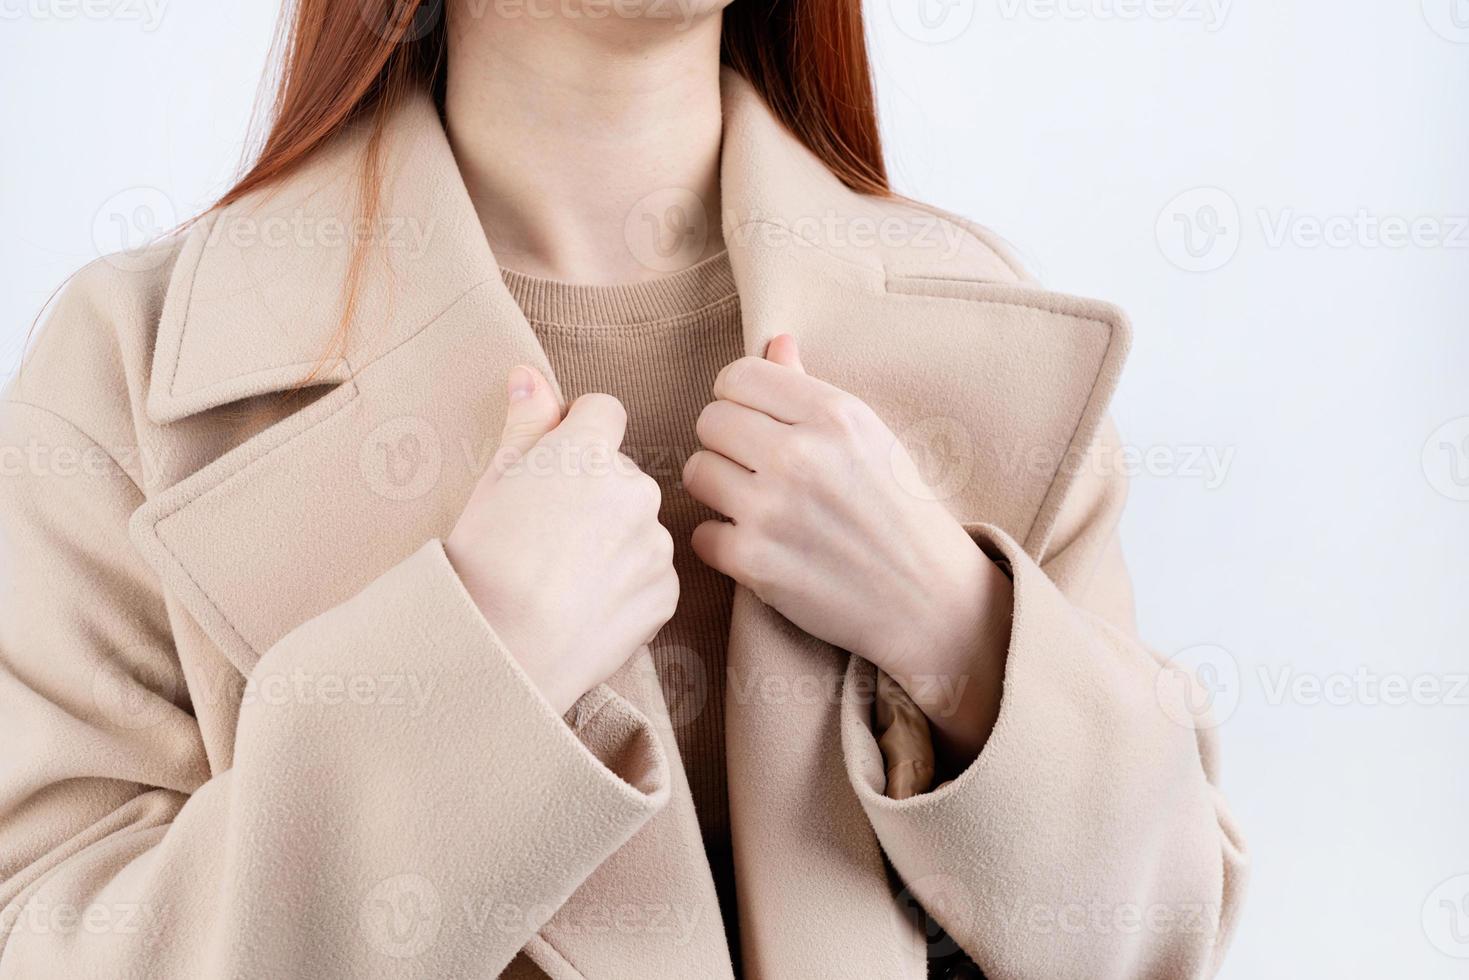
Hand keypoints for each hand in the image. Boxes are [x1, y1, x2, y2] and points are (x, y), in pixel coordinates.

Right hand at [446, 367, 677, 714]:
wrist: (503, 649)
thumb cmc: (485, 562)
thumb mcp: (492, 481)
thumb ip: (525, 423)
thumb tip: (530, 373)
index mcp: (590, 452)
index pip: (603, 411)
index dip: (575, 434)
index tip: (549, 466)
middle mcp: (636, 489)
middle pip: (621, 473)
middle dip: (594, 492)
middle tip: (547, 535)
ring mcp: (656, 543)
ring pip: (638, 526)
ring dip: (613, 540)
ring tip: (563, 578)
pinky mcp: (667, 593)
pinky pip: (650, 575)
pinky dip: (626, 585)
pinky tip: (585, 605)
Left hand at [683, 337, 1011, 761]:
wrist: (928, 599)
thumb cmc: (898, 510)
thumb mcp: (869, 436)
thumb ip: (810, 389)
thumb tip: (775, 341)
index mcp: (833, 414)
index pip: (737, 376)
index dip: (741, 400)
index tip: (758, 424)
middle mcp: (801, 455)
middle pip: (709, 421)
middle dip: (726, 443)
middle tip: (756, 468)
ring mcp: (773, 510)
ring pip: (697, 472)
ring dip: (719, 490)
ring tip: (757, 506)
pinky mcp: (754, 561)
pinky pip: (701, 534)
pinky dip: (723, 544)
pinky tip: (759, 547)